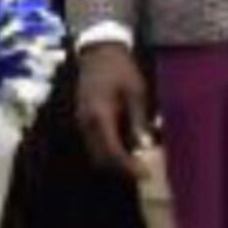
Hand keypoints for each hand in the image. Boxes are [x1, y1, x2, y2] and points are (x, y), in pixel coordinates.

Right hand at [75, 42, 151, 175]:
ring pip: (95, 153)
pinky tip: (127, 149)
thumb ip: (138, 121)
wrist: (99, 52)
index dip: (128, 167)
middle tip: (143, 173)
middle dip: (121, 169)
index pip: (111, 152)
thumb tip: (144, 148)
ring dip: (114, 162)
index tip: (145, 175)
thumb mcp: (136, 93)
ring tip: (137, 163)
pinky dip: (109, 151)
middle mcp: (86, 122)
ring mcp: (82, 121)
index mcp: (99, 116)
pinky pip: (94, 143)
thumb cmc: (120, 70)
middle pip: (100, 158)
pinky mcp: (84, 119)